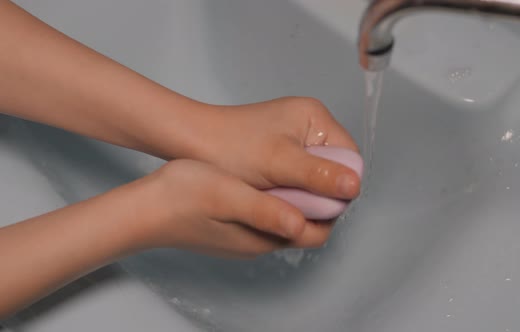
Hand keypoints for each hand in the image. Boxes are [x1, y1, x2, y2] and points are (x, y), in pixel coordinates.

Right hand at [139, 159, 332, 258]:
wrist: (145, 207)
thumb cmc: (183, 197)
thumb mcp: (228, 195)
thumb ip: (265, 209)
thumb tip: (301, 220)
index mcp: (265, 237)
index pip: (317, 231)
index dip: (331, 205)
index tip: (331, 176)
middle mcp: (260, 242)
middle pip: (305, 225)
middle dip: (317, 199)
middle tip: (314, 166)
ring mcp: (246, 236)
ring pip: (286, 218)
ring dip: (297, 196)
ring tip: (294, 166)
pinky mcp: (233, 226)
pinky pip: (267, 213)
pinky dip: (276, 196)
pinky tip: (266, 174)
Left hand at [184, 97, 361, 199]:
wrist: (191, 143)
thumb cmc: (230, 148)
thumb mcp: (279, 164)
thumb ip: (318, 174)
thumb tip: (355, 186)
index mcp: (316, 118)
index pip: (349, 160)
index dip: (338, 186)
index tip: (313, 202)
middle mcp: (310, 126)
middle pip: (334, 170)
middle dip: (318, 191)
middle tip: (292, 202)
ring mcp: (295, 139)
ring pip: (316, 178)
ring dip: (302, 193)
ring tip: (278, 198)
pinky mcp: (281, 152)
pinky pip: (299, 178)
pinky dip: (289, 191)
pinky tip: (272, 195)